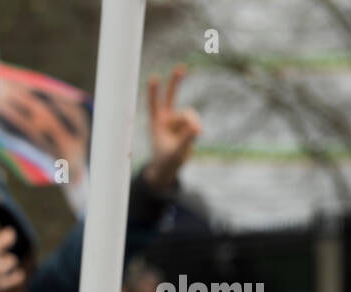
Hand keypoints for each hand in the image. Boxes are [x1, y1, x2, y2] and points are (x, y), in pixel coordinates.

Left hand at [143, 65, 201, 188]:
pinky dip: (196, 130)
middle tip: (180, 67)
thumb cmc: (166, 160)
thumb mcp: (175, 152)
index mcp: (155, 123)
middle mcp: (165, 118)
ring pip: (188, 115)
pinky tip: (194, 136)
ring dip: (191, 124)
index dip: (153, 93)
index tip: (153, 78)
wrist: (169, 166)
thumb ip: (185, 140)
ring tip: (192, 136)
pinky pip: (194, 121)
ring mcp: (176, 120)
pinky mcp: (186, 124)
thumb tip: (197, 127)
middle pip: (170, 96)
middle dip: (175, 82)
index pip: (153, 105)